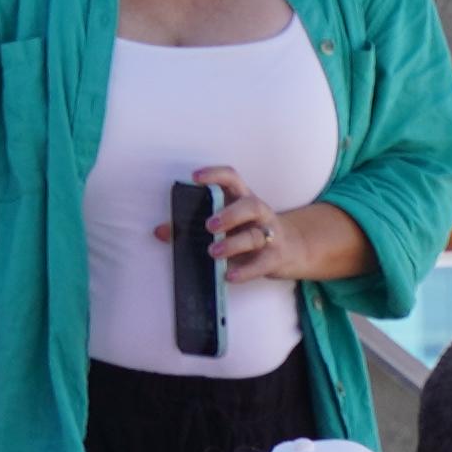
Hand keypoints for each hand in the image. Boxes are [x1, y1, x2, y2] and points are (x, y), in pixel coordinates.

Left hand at [191, 168, 295, 286]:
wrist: (290, 249)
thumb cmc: (248, 232)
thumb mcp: (226, 225)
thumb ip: (193, 227)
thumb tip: (161, 231)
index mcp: (242, 198)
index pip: (232, 179)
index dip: (215, 175)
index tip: (195, 177)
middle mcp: (259, 212)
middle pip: (249, 206)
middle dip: (229, 214)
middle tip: (209, 225)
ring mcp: (269, 234)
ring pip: (255, 235)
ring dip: (233, 244)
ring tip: (213, 252)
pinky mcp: (274, 257)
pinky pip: (261, 263)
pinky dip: (245, 271)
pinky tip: (229, 276)